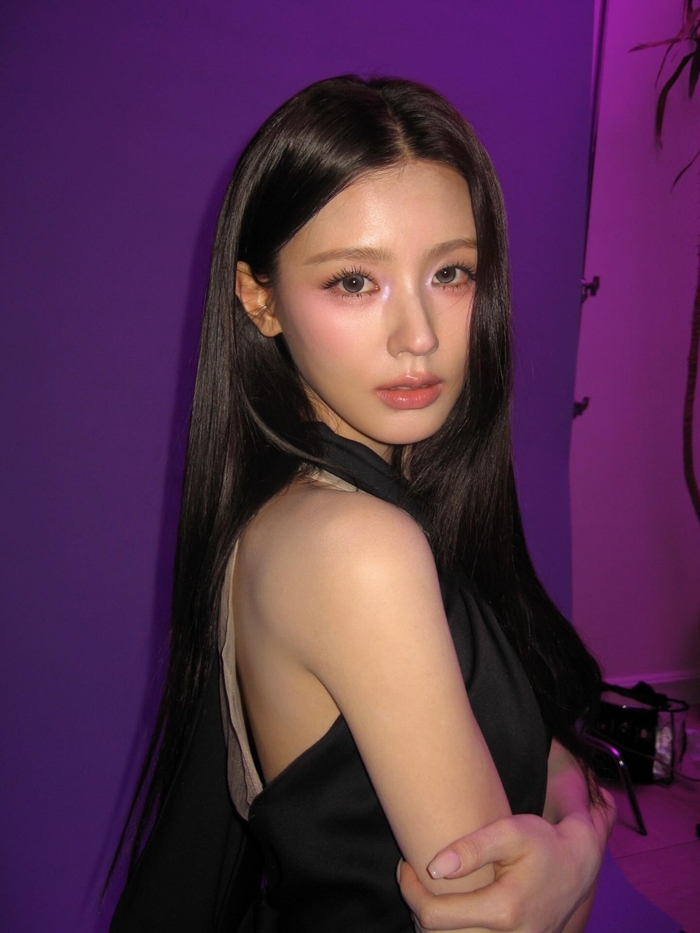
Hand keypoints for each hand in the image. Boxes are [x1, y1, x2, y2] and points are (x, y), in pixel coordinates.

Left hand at [398, 794, 614, 932]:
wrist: (578, 865)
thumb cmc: (543, 843)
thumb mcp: (510, 832)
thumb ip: (472, 848)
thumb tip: (434, 868)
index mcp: (503, 911)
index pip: (434, 916)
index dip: (410, 891)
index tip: (406, 865)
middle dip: (417, 907)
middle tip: (413, 876)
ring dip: (433, 923)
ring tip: (429, 890)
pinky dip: (453, 930)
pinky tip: (449, 906)